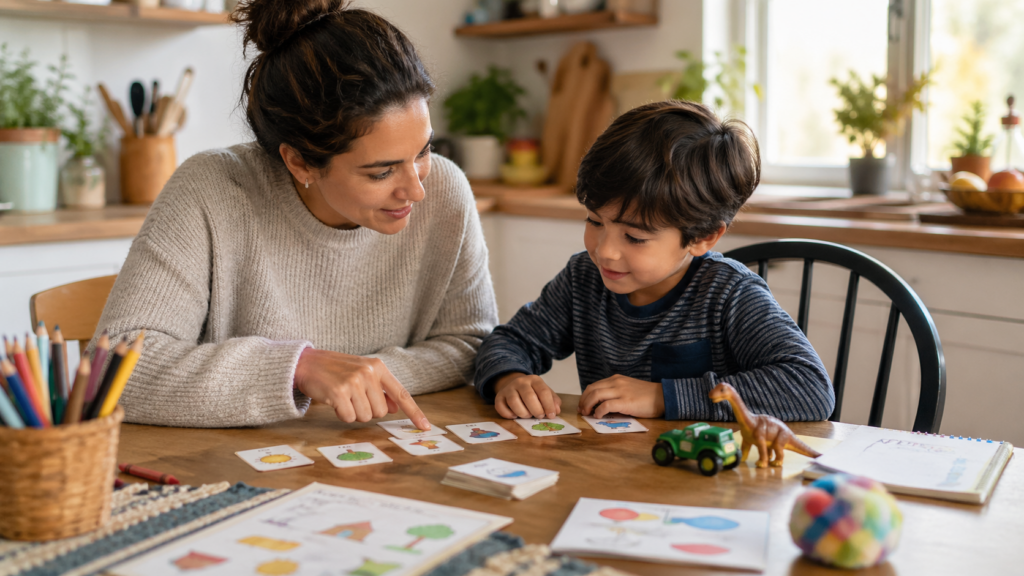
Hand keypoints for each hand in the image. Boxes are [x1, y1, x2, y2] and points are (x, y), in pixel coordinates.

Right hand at [293, 349, 429, 429]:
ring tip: (342, 397)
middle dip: (367, 411)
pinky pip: (349, 418)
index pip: (402, 394)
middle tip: (352, 397)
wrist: (306, 363)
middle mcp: (369, 372)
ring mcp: (354, 382)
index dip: (415, 412)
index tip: (426, 427)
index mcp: (379, 366)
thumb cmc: (337, 370)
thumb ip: (381, 389)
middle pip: (381, 412)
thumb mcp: (362, 373)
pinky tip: (334, 401)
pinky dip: (342, 414)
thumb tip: (395, 408)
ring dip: (353, 413)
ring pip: (365, 417)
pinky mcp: (339, 392)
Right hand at [492, 372, 561, 418]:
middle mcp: (520, 382)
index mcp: (534, 380)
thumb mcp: (544, 392)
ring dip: (523, 413)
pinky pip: (500, 407)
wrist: (513, 383)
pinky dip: (508, 414)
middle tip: (539, 416)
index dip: (548, 405)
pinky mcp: (498, 397)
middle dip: (536, 410)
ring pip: (514, 401)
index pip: (543, 391)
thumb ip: (553, 400)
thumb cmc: (532, 391)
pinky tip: (515, 416)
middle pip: (529, 396)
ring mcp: (508, 389)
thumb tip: (556, 411)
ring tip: (528, 416)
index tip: (551, 415)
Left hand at [578, 375, 664, 417]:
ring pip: (596, 395)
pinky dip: (599, 411)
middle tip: (582, 411)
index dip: (585, 396)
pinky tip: (598, 416)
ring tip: (587, 414)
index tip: (582, 405)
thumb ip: (615, 392)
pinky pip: (606, 405)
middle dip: (583, 401)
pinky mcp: (626, 402)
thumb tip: (601, 405)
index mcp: (616, 379)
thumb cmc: (647, 396)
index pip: (594, 385)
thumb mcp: (628, 388)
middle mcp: (616, 382)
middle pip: (592, 389)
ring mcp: (621, 391)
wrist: (663, 396)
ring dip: (588, 405)